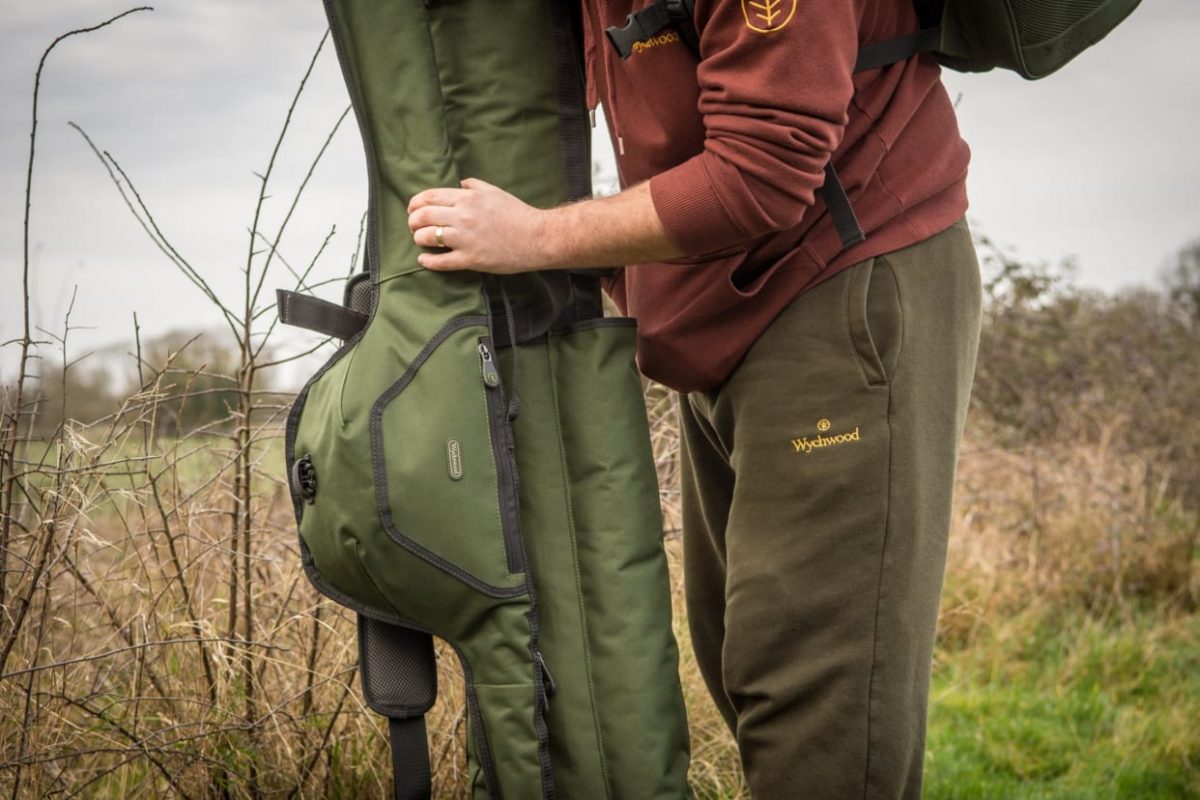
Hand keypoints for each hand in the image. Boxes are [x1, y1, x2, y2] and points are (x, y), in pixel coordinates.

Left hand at [407, 178, 547, 273]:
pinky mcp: (471, 259)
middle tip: (413, 226)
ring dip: (419, 239)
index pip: (429, 197)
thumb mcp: (495, 192)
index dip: (415, 203)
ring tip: (421, 241)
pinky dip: (428, 261)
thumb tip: (460, 183)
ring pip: (427, 237)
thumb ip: (475, 185)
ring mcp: (465, 239)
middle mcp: (462, 216)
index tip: (412, 209)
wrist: (537, 237)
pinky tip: (424, 259)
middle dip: (413, 221)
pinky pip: (441, 262)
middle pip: (423, 216)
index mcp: (467, 198)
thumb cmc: (518, 214)